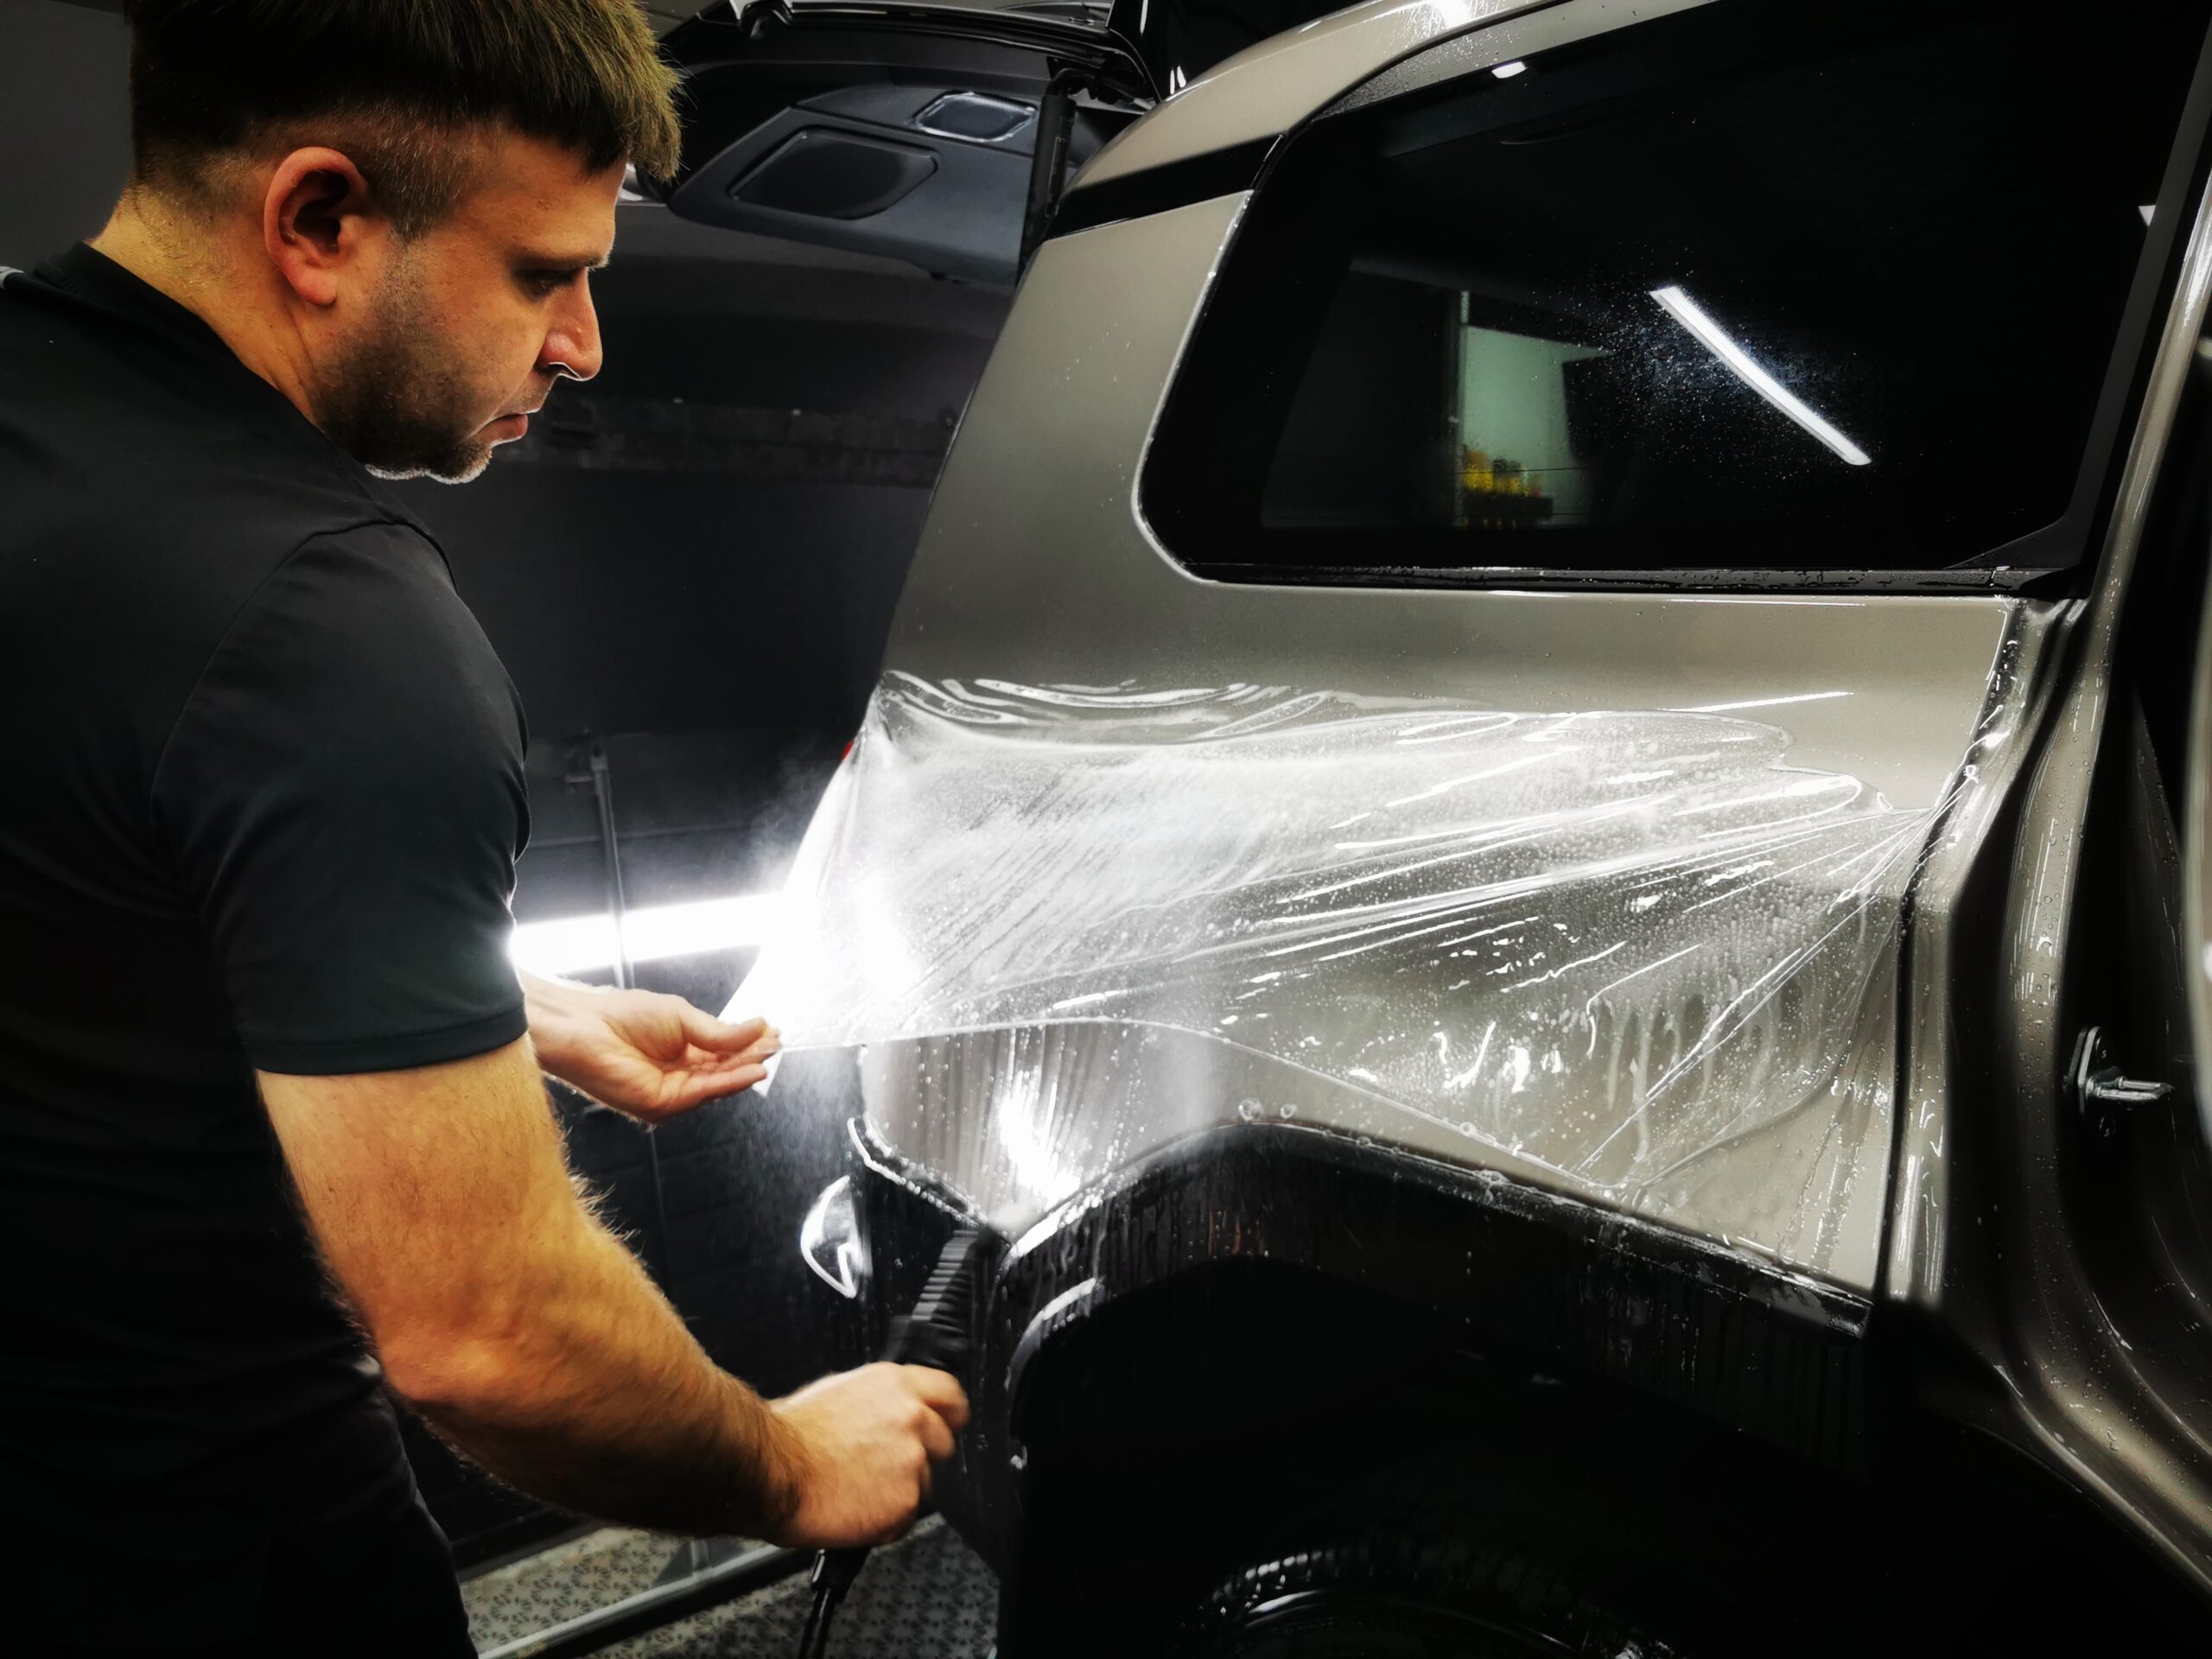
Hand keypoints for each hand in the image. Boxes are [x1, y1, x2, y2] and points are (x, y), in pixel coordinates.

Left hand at [521, 972, 778, 1123]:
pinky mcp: (662, 1104)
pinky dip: (729, 1083)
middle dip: (750, 1056)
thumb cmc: (623, 1016)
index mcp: (680, 1050)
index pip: (722, 1052)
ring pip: (717, 1084)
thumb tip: (758, 1027)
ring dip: (745, 1070)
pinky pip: (702, 1094)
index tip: (772, 1034)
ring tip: (768, 1054)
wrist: (585, 1028)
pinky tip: (750, 1070)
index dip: (748, 1044)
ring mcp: (671, 1092)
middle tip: (775, 1044)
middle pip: (723, 1070)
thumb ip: (720, 1032)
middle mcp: (678, 1074)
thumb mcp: (683, 1018)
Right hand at [766, 1363, 970, 1548]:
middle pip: (944, 1443)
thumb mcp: (839, 1392)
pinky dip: (885, 1521)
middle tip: (886, 1469)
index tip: (945, 1426)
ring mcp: (913, 1461)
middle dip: (921, 1458)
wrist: (773, 1471)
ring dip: (900, 1491)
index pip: (951, 1395)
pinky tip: (855, 1509)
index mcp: (896, 1385)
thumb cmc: (792, 1436)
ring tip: (859, 1490)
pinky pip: (906, 1517)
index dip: (948, 1416)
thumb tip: (890, 1410)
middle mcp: (912, 1418)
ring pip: (925, 1484)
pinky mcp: (906, 1502)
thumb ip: (879, 1401)